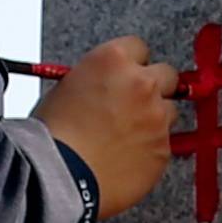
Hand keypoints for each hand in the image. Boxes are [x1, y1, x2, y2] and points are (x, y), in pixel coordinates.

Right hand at [34, 34, 174, 218]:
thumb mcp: (67, 87)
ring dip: (154, 120)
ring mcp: (156, 118)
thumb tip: (106, 84)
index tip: (127, 75)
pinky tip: (125, 158)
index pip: (138, 47)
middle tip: (133, 105)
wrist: (58, 175)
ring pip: (169, 111)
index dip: (132, 64)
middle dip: (154, 88)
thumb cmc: (53, 135)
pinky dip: (150, 150)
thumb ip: (97, 78)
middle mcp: (141, 84)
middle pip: (167, 75)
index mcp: (113, 61)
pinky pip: (164, 144)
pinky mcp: (163, 150)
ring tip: (125, 137)